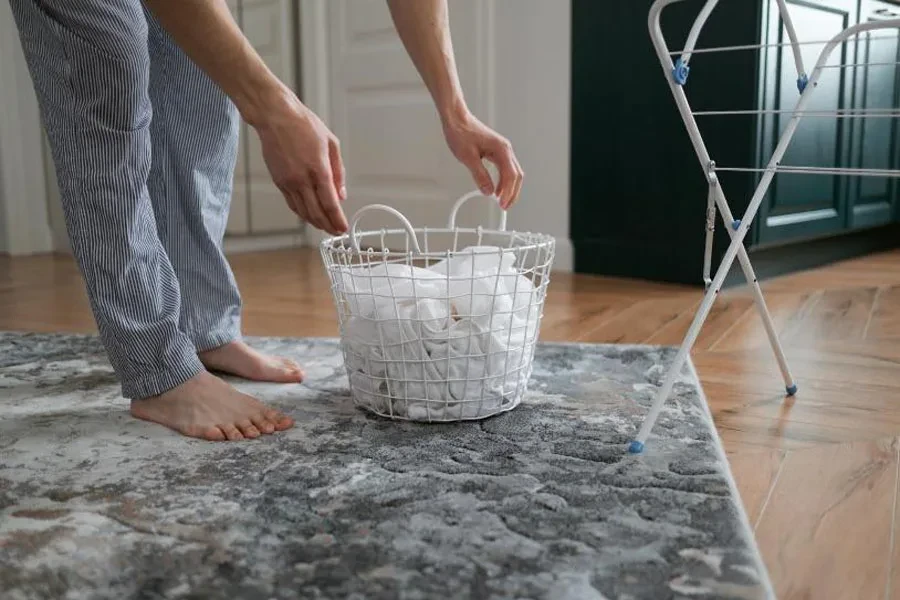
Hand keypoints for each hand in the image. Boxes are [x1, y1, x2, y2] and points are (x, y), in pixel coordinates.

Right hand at [251, 87, 347, 234]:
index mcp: (319, 170)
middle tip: (336, 231)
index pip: (330, 204)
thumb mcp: (331, 144)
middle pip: (316, 213)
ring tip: (324, 227)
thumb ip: (339, 172)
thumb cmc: (303, 125)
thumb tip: (341, 194)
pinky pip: (292, 204)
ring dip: (315, 223)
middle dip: (328, 226)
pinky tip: (309, 215)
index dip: (337, 220)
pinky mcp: (279, 181)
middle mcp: (302, 179)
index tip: (343, 228)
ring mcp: (289, 182)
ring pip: (303, 212)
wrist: (275, 116)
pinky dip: (302, 213)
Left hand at [442, 111, 523, 208]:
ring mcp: (502, 150)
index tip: (503, 204)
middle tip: (504, 206)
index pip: (511, 176)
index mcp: (501, 150)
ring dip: (508, 187)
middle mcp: (505, 149)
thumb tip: (488, 191)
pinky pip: (505, 168)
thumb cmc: (461, 132)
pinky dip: (503, 180)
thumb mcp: (468, 158)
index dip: (508, 193)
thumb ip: (480, 175)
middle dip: (512, 193)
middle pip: (516, 175)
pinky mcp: (497, 151)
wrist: (456, 119)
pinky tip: (497, 188)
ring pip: (512, 172)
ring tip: (501, 200)